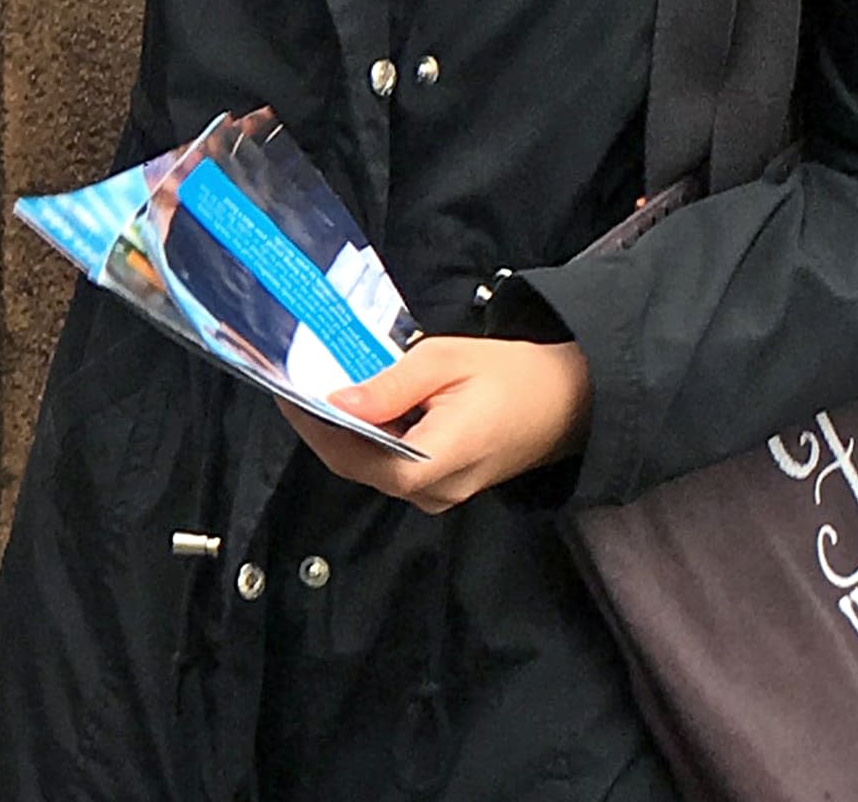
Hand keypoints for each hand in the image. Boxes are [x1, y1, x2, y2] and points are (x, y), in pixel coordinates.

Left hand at [281, 336, 589, 512]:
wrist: (570, 403)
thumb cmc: (512, 376)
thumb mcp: (445, 362)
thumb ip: (390, 386)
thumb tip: (337, 401)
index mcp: (438, 459)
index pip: (358, 457)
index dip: (316, 428)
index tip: (287, 391)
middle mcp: (435, 491)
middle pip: (357, 466)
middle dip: (321, 427)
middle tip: (297, 384)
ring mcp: (439, 496)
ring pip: (371, 469)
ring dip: (343, 432)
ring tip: (321, 388)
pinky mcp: (442, 488)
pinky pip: (392, 468)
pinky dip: (369, 439)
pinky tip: (360, 406)